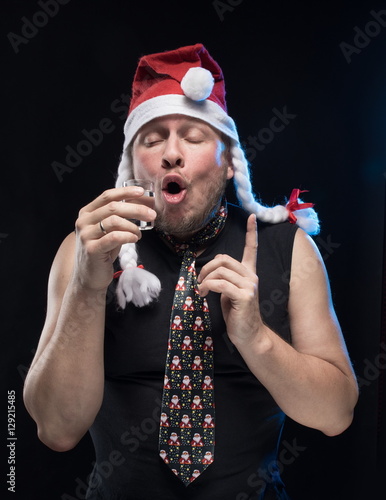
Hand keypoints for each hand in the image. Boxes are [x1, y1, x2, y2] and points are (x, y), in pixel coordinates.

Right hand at [73, 186, 156, 290]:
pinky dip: (128, 236)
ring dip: (133, 226)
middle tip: (152, 214)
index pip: (107, 196)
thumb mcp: (110, 230)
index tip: (142, 192)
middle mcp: (83, 221)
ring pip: (114, 221)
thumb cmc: (103, 251)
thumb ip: (121, 217)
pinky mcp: (91, 249)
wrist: (89, 277)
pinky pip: (114, 237)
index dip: (125, 192)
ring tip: (139, 234)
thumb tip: (145, 203)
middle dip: (136, 209)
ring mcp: (86, 235)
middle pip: (113, 207)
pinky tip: (135, 239)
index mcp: (87, 213)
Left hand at [197, 214, 262, 344]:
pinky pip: (219, 283)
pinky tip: (203, 294)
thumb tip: (208, 272)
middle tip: (199, 281)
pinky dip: (206, 287)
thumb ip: (224, 279)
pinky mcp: (244, 296)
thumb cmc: (237, 314)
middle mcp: (251, 276)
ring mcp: (249, 286)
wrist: (248, 335)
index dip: (252, 233)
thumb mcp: (229, 293)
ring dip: (204, 279)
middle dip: (206, 268)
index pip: (251, 249)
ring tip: (201, 291)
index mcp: (249, 273)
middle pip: (224, 259)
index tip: (253, 217)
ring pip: (219, 271)